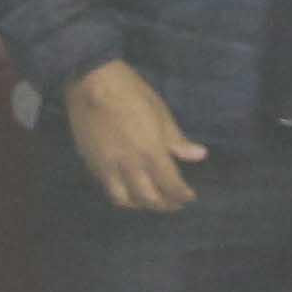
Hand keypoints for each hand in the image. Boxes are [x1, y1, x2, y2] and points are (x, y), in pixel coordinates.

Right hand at [64, 61, 205, 212]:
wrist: (92, 86)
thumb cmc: (132, 93)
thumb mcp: (161, 113)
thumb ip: (177, 140)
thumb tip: (198, 155)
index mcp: (151, 151)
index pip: (170, 183)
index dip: (182, 194)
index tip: (190, 197)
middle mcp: (130, 166)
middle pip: (149, 198)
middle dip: (164, 204)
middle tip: (174, 204)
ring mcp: (109, 168)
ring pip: (126, 200)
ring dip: (141, 205)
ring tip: (150, 202)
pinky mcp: (94, 166)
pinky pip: (110, 189)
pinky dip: (122, 196)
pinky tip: (129, 191)